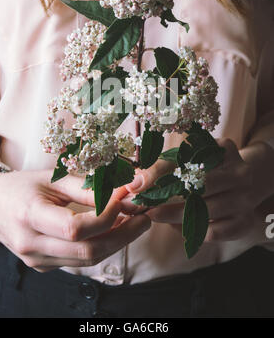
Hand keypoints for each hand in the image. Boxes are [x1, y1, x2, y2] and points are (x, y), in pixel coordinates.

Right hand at [0, 169, 150, 271]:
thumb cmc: (22, 186)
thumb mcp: (52, 179)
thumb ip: (86, 188)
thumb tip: (122, 193)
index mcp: (30, 216)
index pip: (75, 228)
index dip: (105, 216)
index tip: (125, 200)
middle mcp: (31, 244)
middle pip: (86, 251)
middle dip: (123, 236)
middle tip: (144, 218)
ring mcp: (36, 260)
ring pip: (86, 260)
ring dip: (116, 243)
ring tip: (134, 224)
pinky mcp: (42, 266)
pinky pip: (78, 262)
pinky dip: (100, 247)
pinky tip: (113, 232)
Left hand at [124, 138, 273, 242]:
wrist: (244, 181)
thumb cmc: (207, 167)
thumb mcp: (188, 158)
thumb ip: (162, 167)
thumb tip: (135, 184)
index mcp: (224, 149)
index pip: (189, 160)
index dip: (160, 173)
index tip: (138, 186)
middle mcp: (240, 172)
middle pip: (200, 186)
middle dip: (166, 198)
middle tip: (142, 206)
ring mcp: (245, 198)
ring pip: (205, 211)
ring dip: (175, 216)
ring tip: (154, 216)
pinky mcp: (244, 221)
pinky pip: (215, 232)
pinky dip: (193, 231)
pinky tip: (177, 226)